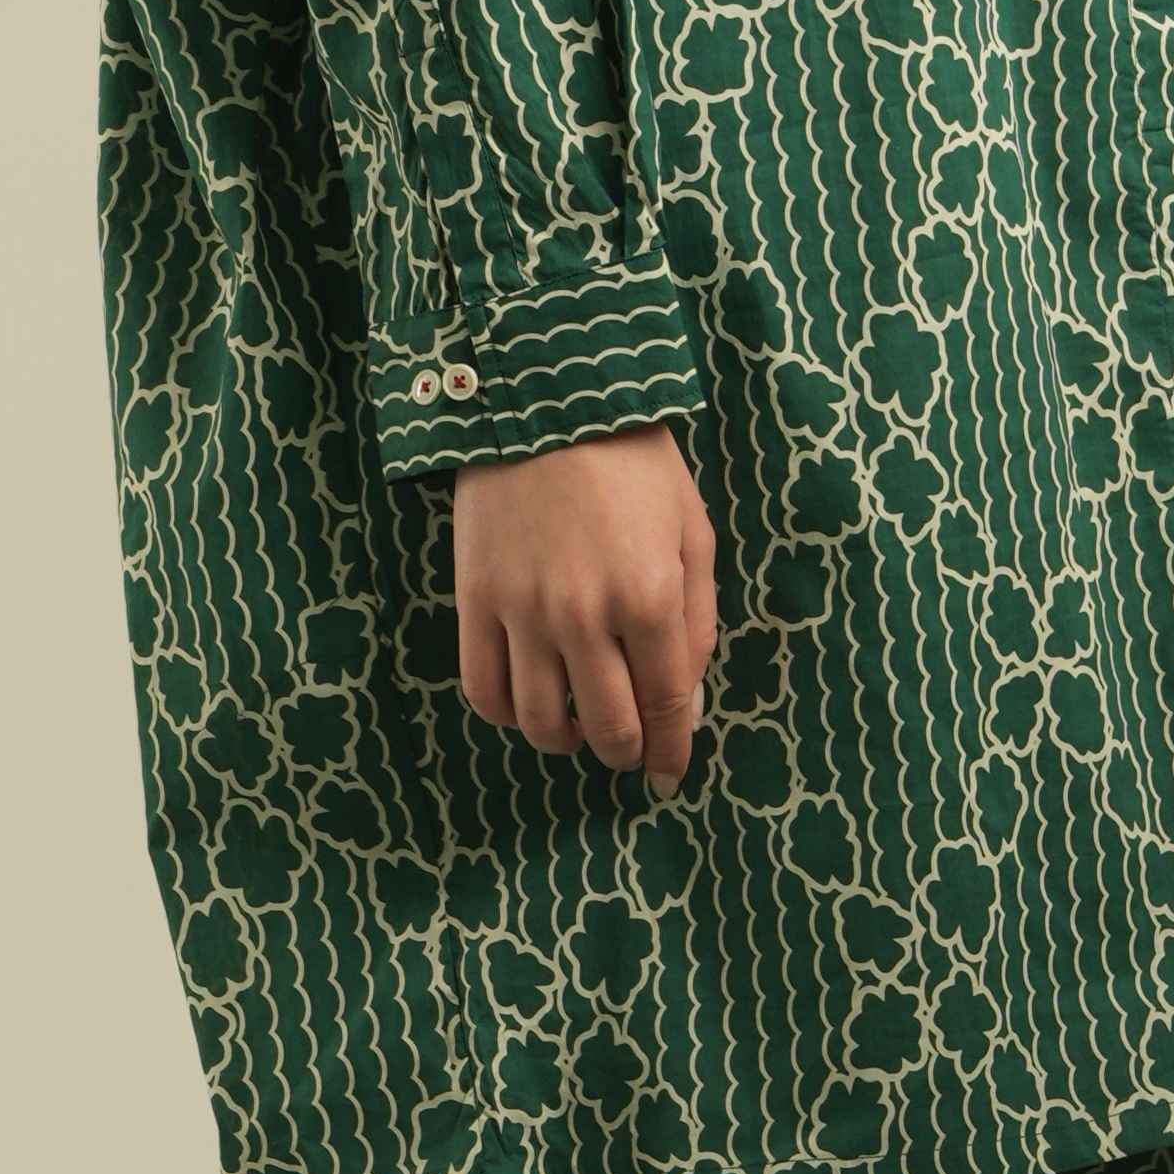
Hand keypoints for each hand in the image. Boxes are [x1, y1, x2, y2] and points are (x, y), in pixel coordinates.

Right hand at [449, 423, 714, 789]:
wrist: (544, 399)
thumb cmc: (632, 462)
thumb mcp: (693, 531)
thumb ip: (699, 619)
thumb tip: (689, 697)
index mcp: (651, 597)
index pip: (666, 704)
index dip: (673, 750)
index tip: (672, 774)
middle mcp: (585, 615)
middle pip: (606, 726)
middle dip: (625, 753)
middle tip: (630, 752)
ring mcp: (523, 611)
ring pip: (539, 721)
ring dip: (565, 742)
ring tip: (578, 731)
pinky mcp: (474, 600)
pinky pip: (482, 688)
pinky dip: (504, 716)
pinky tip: (527, 706)